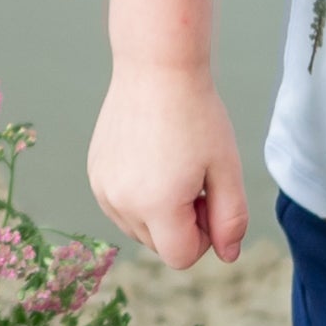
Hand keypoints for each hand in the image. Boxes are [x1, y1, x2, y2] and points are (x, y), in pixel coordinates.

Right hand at [88, 57, 250, 267]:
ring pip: (139, 228)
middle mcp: (121, 203)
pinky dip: (140, 196)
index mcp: (157, 206)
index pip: (182, 257)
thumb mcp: (226, 168)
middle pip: (159, 245)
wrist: (156, 68)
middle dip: (182, 223)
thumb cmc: (198, 116)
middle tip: (195, 177)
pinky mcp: (94, 174)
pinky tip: (153, 158)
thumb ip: (230, 219)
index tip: (210, 197)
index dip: (205, 235)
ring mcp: (102, 189)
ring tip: (173, 166)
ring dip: (160, 212)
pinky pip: (121, 207)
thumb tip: (228, 255)